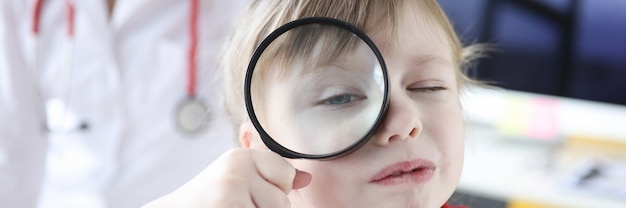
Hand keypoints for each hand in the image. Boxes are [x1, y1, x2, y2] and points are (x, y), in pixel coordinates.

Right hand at [142, 148, 311, 207]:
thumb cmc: (207, 200)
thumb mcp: (235, 180)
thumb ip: (270, 176)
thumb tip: (306, 179)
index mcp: (240, 157)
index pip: (286, 175)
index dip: (272, 191)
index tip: (246, 192)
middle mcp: (236, 171)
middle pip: (282, 201)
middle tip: (233, 204)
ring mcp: (231, 194)